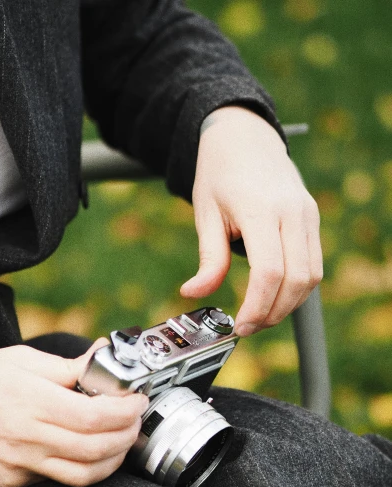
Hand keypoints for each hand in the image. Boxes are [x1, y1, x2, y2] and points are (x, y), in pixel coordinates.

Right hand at [0, 342, 148, 486]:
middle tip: (135, 421)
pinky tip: (84, 451)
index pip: (94, 416)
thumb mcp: (20, 360)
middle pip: (96, 449)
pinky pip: (56, 480)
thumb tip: (103, 354)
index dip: (126, 411)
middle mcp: (27, 437)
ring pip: (83, 475)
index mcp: (31, 401)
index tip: (137, 401)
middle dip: (128, 436)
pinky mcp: (12, 481)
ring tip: (120, 441)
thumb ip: (67, 366)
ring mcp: (19, 464)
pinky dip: (80, 467)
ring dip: (113, 460)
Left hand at [181, 106, 321, 336]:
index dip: (257, 306)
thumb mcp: (205, 214)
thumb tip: (194, 293)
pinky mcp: (312, 220)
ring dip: (288, 305)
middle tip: (248, 328)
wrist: (245, 137)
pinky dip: (297, 288)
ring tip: (260, 317)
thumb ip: (207, 257)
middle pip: (296, 280)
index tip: (240, 326)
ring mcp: (308, 215)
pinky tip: (274, 296)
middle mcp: (292, 212)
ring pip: (311, 276)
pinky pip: (313, 264)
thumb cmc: (220, 174)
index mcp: (261, 210)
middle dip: (273, 313)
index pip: (269, 271)